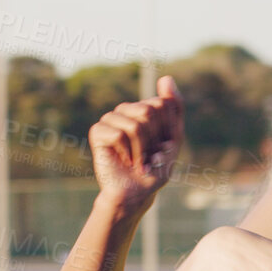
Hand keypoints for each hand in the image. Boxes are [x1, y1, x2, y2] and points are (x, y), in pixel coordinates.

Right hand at [87, 75, 183, 211]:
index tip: (163, 146)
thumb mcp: (174, 137)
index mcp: (145, 108)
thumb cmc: (156, 167)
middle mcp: (126, 109)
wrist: (137, 192)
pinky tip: (124, 161)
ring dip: (142, 150)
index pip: (163, 104)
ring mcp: (110, 118)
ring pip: (135, 125)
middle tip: (149, 155)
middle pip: (149, 111)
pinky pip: (118, 135)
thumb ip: (174, 107)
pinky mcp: (98, 131)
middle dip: (154, 139)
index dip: (167, 130)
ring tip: (138, 160)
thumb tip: (166, 77)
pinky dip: (127, 153)